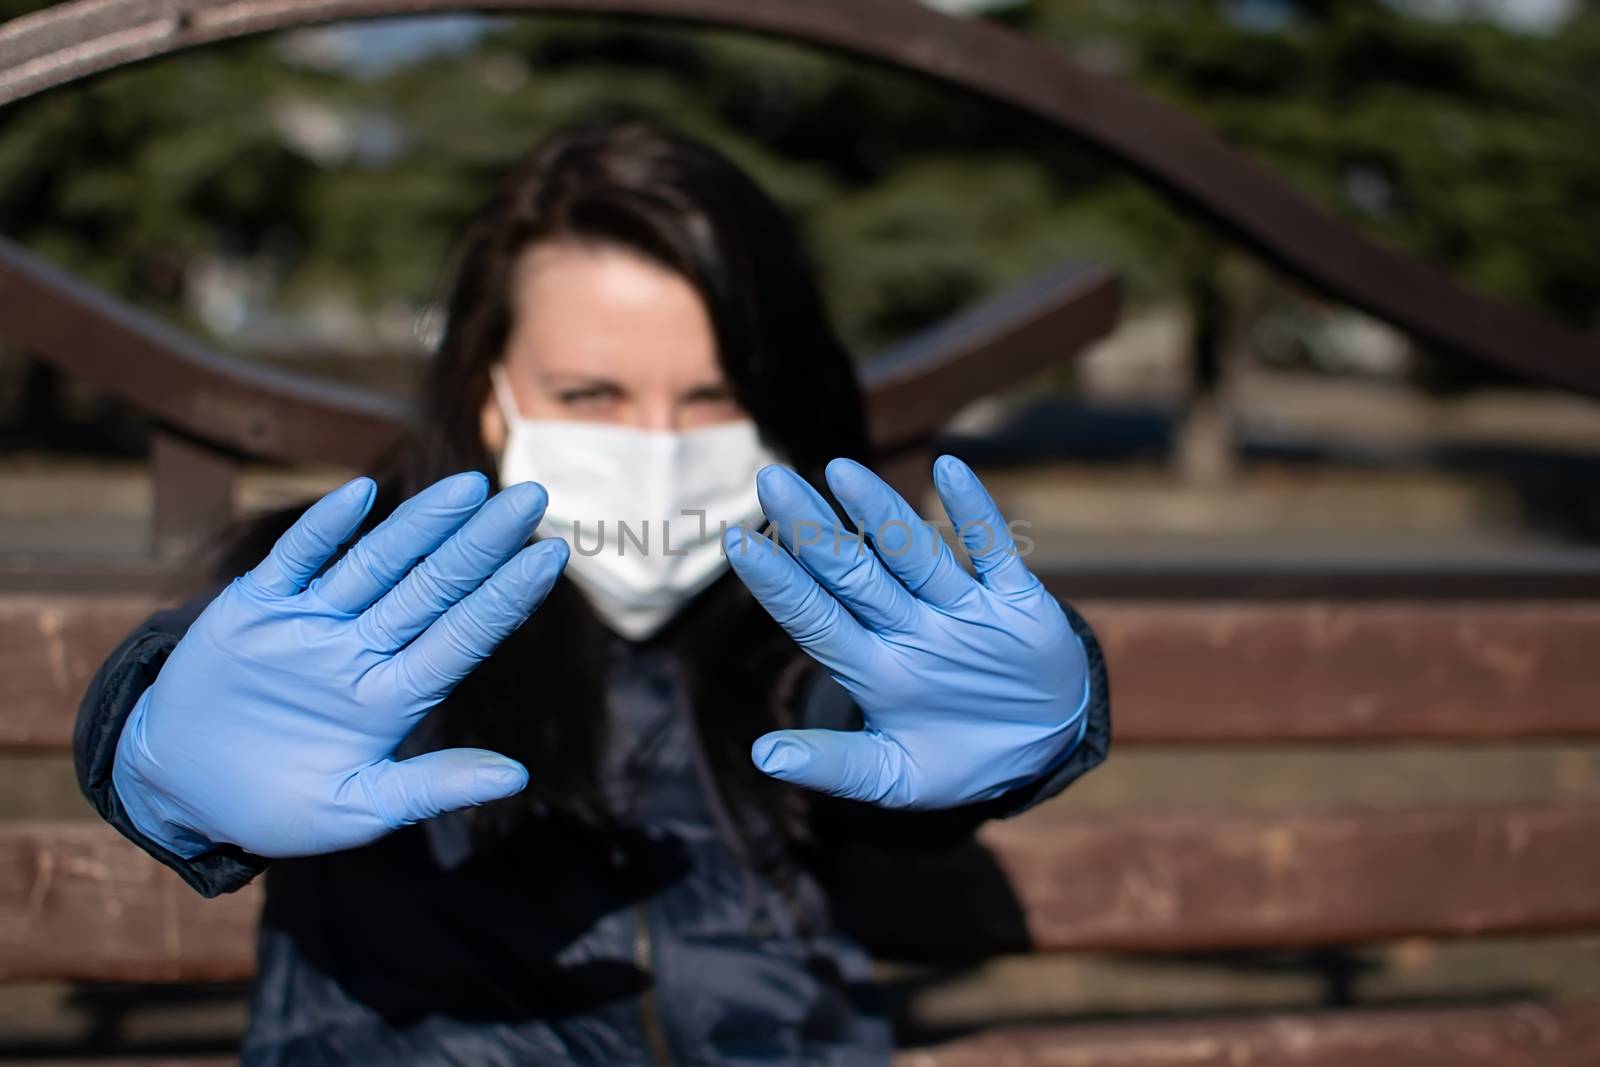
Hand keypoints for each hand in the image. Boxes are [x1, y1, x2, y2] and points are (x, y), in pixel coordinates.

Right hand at [113, 473, 567, 858]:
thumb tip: (518, 777)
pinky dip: (324, 530)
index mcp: (395, 696)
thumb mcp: (356, 810)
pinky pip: (296, 560)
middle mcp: (364, 649)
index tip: (550, 556)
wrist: (182, 791)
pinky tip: (362, 496)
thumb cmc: (277, 807)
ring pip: (377, 563)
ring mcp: (313, 624)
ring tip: (470, 487)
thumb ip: (431, 788)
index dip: (506, 597)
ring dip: (420, 524)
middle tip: (532, 497)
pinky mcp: (256, 607)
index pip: (464, 637)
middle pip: (433, 587)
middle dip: (482, 543)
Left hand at [724, 456, 1087, 808]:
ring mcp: (960, 612)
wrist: (1043, 745)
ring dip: (882, 514)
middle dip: (812, 531)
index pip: (815, 618)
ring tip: (841, 471)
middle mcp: (909, 630)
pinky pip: (993, 551)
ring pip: (914, 555)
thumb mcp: (894, 776)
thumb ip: (834, 765)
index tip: (737, 544)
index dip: (779, 583)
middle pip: (852, 573)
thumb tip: (762, 757)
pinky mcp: (1015, 602)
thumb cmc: (958, 758)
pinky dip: (975, 514)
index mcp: (874, 670)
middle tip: (772, 480)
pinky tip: (949, 469)